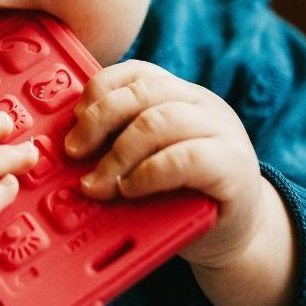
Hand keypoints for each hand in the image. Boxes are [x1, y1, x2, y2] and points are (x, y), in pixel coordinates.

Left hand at [67, 60, 295, 305]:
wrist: (236, 232)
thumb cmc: (181, 194)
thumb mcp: (148, 159)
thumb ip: (121, 143)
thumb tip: (69, 145)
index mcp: (180, 94)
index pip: (136, 72)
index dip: (100, 89)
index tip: (75, 118)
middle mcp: (202, 104)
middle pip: (143, 94)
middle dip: (100, 121)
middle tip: (74, 153)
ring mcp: (222, 132)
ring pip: (160, 122)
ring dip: (118, 154)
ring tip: (97, 184)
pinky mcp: (233, 166)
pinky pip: (185, 158)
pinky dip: (149, 173)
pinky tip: (131, 188)